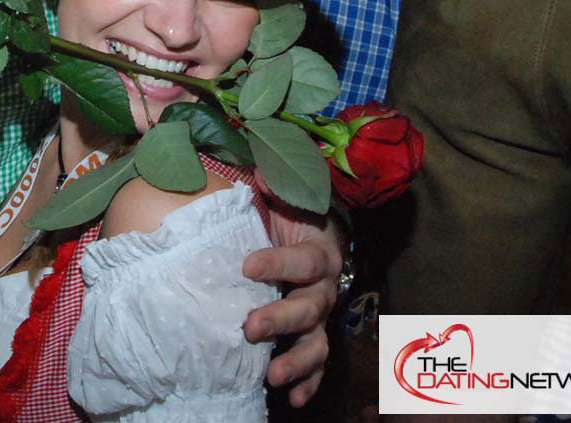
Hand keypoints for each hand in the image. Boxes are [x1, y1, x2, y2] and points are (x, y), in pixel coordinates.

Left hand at [242, 206, 342, 406]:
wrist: (309, 233)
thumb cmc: (288, 215)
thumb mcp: (281, 196)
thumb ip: (272, 186)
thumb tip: (257, 173)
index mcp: (318, 251)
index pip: (304, 260)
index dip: (278, 263)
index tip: (246, 266)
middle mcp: (324, 286)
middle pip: (310, 307)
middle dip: (281, 319)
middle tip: (250, 327)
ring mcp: (319, 314)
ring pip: (316, 341)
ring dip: (296, 360)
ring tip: (272, 375)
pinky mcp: (312, 335)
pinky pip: (316, 364)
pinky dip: (308, 382)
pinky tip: (293, 399)